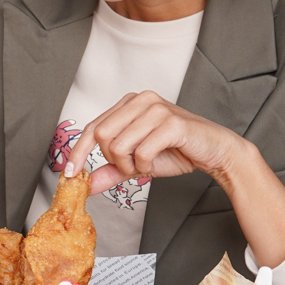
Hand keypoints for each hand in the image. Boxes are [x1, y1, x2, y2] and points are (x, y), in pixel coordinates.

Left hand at [65, 91, 245, 193]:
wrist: (215, 153)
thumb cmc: (176, 152)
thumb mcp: (136, 163)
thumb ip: (110, 170)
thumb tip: (84, 184)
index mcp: (129, 103)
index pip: (92, 127)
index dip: (78, 152)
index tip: (69, 175)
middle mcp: (140, 100)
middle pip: (101, 135)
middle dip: (112, 160)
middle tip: (130, 167)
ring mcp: (156, 108)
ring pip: (119, 145)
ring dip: (129, 165)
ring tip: (146, 164)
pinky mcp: (171, 122)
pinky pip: (142, 152)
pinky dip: (146, 165)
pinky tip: (157, 162)